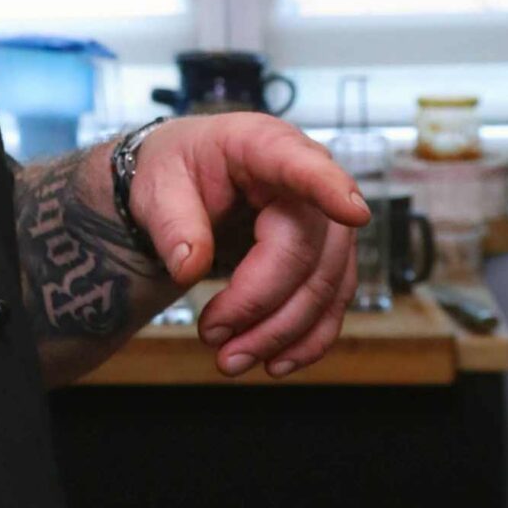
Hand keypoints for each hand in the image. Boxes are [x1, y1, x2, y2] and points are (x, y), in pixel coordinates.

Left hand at [129, 114, 367, 377]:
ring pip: (324, 286)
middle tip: (212, 337)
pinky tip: (276, 362)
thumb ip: (172, 223)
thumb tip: (190, 266)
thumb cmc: (175, 171)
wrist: (184, 181)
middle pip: (306, 250)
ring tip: (230, 360)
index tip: (352, 212)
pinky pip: (331, 304)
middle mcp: (306, 179)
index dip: (328, 189)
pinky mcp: (326, 257)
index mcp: (262, 145)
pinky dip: (306, 339)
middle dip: (261, 303)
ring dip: (281, 332)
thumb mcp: (155, 185)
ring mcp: (324, 220)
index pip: (301, 165)